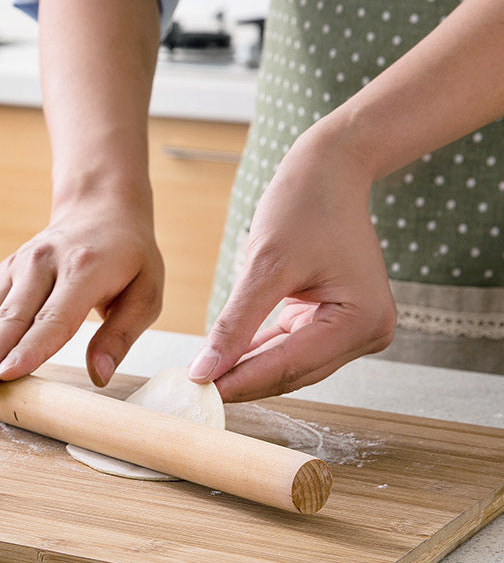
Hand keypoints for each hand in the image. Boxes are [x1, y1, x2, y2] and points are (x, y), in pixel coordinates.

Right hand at [0, 192, 163, 392]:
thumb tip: (99, 377)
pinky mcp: (5, 272)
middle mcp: (45, 264)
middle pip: (12, 317)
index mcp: (84, 270)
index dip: (30, 348)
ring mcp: (20, 266)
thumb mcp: (147, 294)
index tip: (7, 374)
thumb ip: (121, 335)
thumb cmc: (130, 257)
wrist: (102, 208)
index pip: (54, 317)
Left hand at [188, 123, 396, 401]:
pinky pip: (291, 348)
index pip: (289, 365)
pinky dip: (259, 353)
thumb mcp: (265, 265)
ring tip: (203, 377)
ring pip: (289, 365)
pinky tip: (225, 360)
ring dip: (247, 370)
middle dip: (242, 379)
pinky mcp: (336, 323)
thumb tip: (205, 370)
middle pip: (292, 371)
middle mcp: (367, 332)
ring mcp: (354, 330)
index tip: (199, 393)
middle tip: (194, 391)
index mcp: (361, 320)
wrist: (331, 169)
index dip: (241, 382)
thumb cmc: (306, 203)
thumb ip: (235, 324)